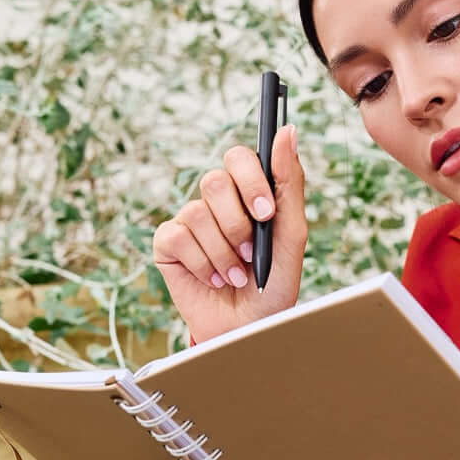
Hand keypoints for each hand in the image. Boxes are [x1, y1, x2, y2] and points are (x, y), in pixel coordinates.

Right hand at [152, 126, 305, 343]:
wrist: (249, 329)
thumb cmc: (273, 284)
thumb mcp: (291, 235)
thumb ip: (290, 182)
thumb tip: (287, 130)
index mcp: (247, 192)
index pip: (239, 158)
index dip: (251, 180)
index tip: (265, 213)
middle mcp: (217, 202)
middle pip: (215, 181)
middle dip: (237, 223)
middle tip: (251, 251)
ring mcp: (191, 220)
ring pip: (198, 213)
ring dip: (224, 253)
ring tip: (237, 274)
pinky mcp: (168, 243)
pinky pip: (179, 237)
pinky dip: (203, 264)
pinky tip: (215, 279)